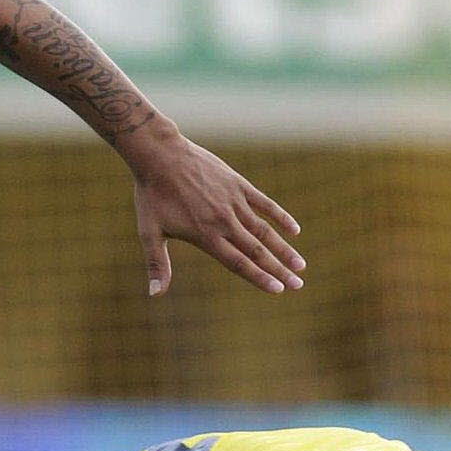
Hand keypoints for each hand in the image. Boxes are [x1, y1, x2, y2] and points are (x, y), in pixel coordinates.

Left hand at [128, 128, 303, 296]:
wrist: (161, 156)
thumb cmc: (152, 196)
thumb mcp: (150, 233)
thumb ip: (158, 264)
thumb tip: (154, 295)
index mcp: (205, 236)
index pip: (238, 263)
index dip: (259, 277)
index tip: (278, 289)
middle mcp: (224, 221)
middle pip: (257, 250)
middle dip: (279, 269)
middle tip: (298, 286)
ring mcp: (233, 202)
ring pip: (265, 230)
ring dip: (284, 248)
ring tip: (301, 265)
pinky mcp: (238, 185)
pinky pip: (265, 204)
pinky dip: (280, 217)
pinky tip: (295, 230)